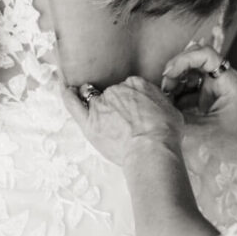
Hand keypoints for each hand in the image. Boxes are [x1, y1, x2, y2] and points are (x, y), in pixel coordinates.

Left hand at [62, 76, 182, 167]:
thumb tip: (157, 106)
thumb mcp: (171, 110)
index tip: (137, 111)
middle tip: (125, 121)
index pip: (130, 87)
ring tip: (102, 114)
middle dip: (116, 104)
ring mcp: (100, 105)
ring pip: (93, 97)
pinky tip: (66, 89)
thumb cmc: (165, 134)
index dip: (133, 100)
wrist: (152, 150)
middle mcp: (116, 90)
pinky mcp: (89, 121)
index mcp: (136, 85)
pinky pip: (73, 103)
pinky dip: (67, 94)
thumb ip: (158, 103)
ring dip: (95, 103)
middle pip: (112, 92)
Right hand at [161, 45, 236, 174]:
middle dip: (176, 72)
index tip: (169, 73)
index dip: (184, 59)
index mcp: (228, 81)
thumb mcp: (206, 132)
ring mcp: (217, 88)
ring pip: (190, 75)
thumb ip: (180, 119)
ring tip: (166, 100)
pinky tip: (171, 108)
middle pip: (194, 61)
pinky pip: (191, 90)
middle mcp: (223, 80)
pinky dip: (179, 97)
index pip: (205, 54)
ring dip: (175, 85)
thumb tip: (157, 109)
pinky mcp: (211, 98)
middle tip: (165, 89)